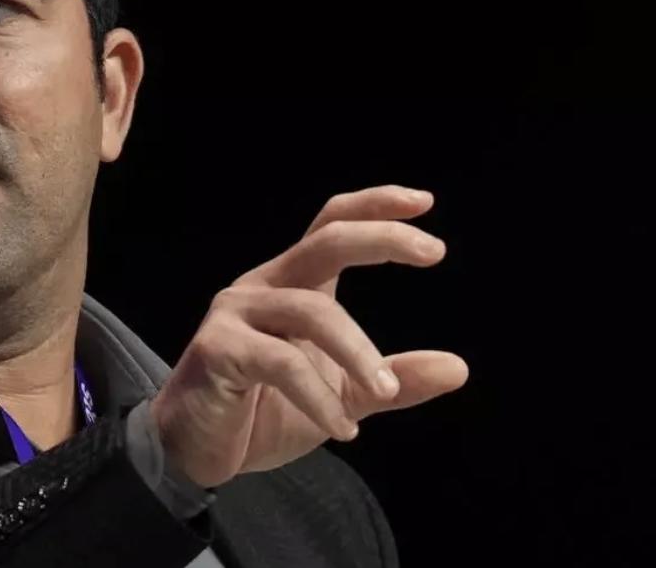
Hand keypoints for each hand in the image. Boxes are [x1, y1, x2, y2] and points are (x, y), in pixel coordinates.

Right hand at [150, 185, 468, 488]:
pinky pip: (282, 363)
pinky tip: (342, 428)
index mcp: (293, 286)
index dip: (376, 207)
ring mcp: (235, 314)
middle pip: (326, 241)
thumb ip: (393, 380)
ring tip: (383, 392)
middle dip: (382, 239)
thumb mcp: (343, 396)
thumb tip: (458, 368)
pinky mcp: (217, 349)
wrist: (196, 453)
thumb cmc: (264, 412)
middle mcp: (263, 286)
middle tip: (434, 252)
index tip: (424, 202)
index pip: (332, 225)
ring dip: (359, 352)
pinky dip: (320, 397)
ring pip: (312, 311)